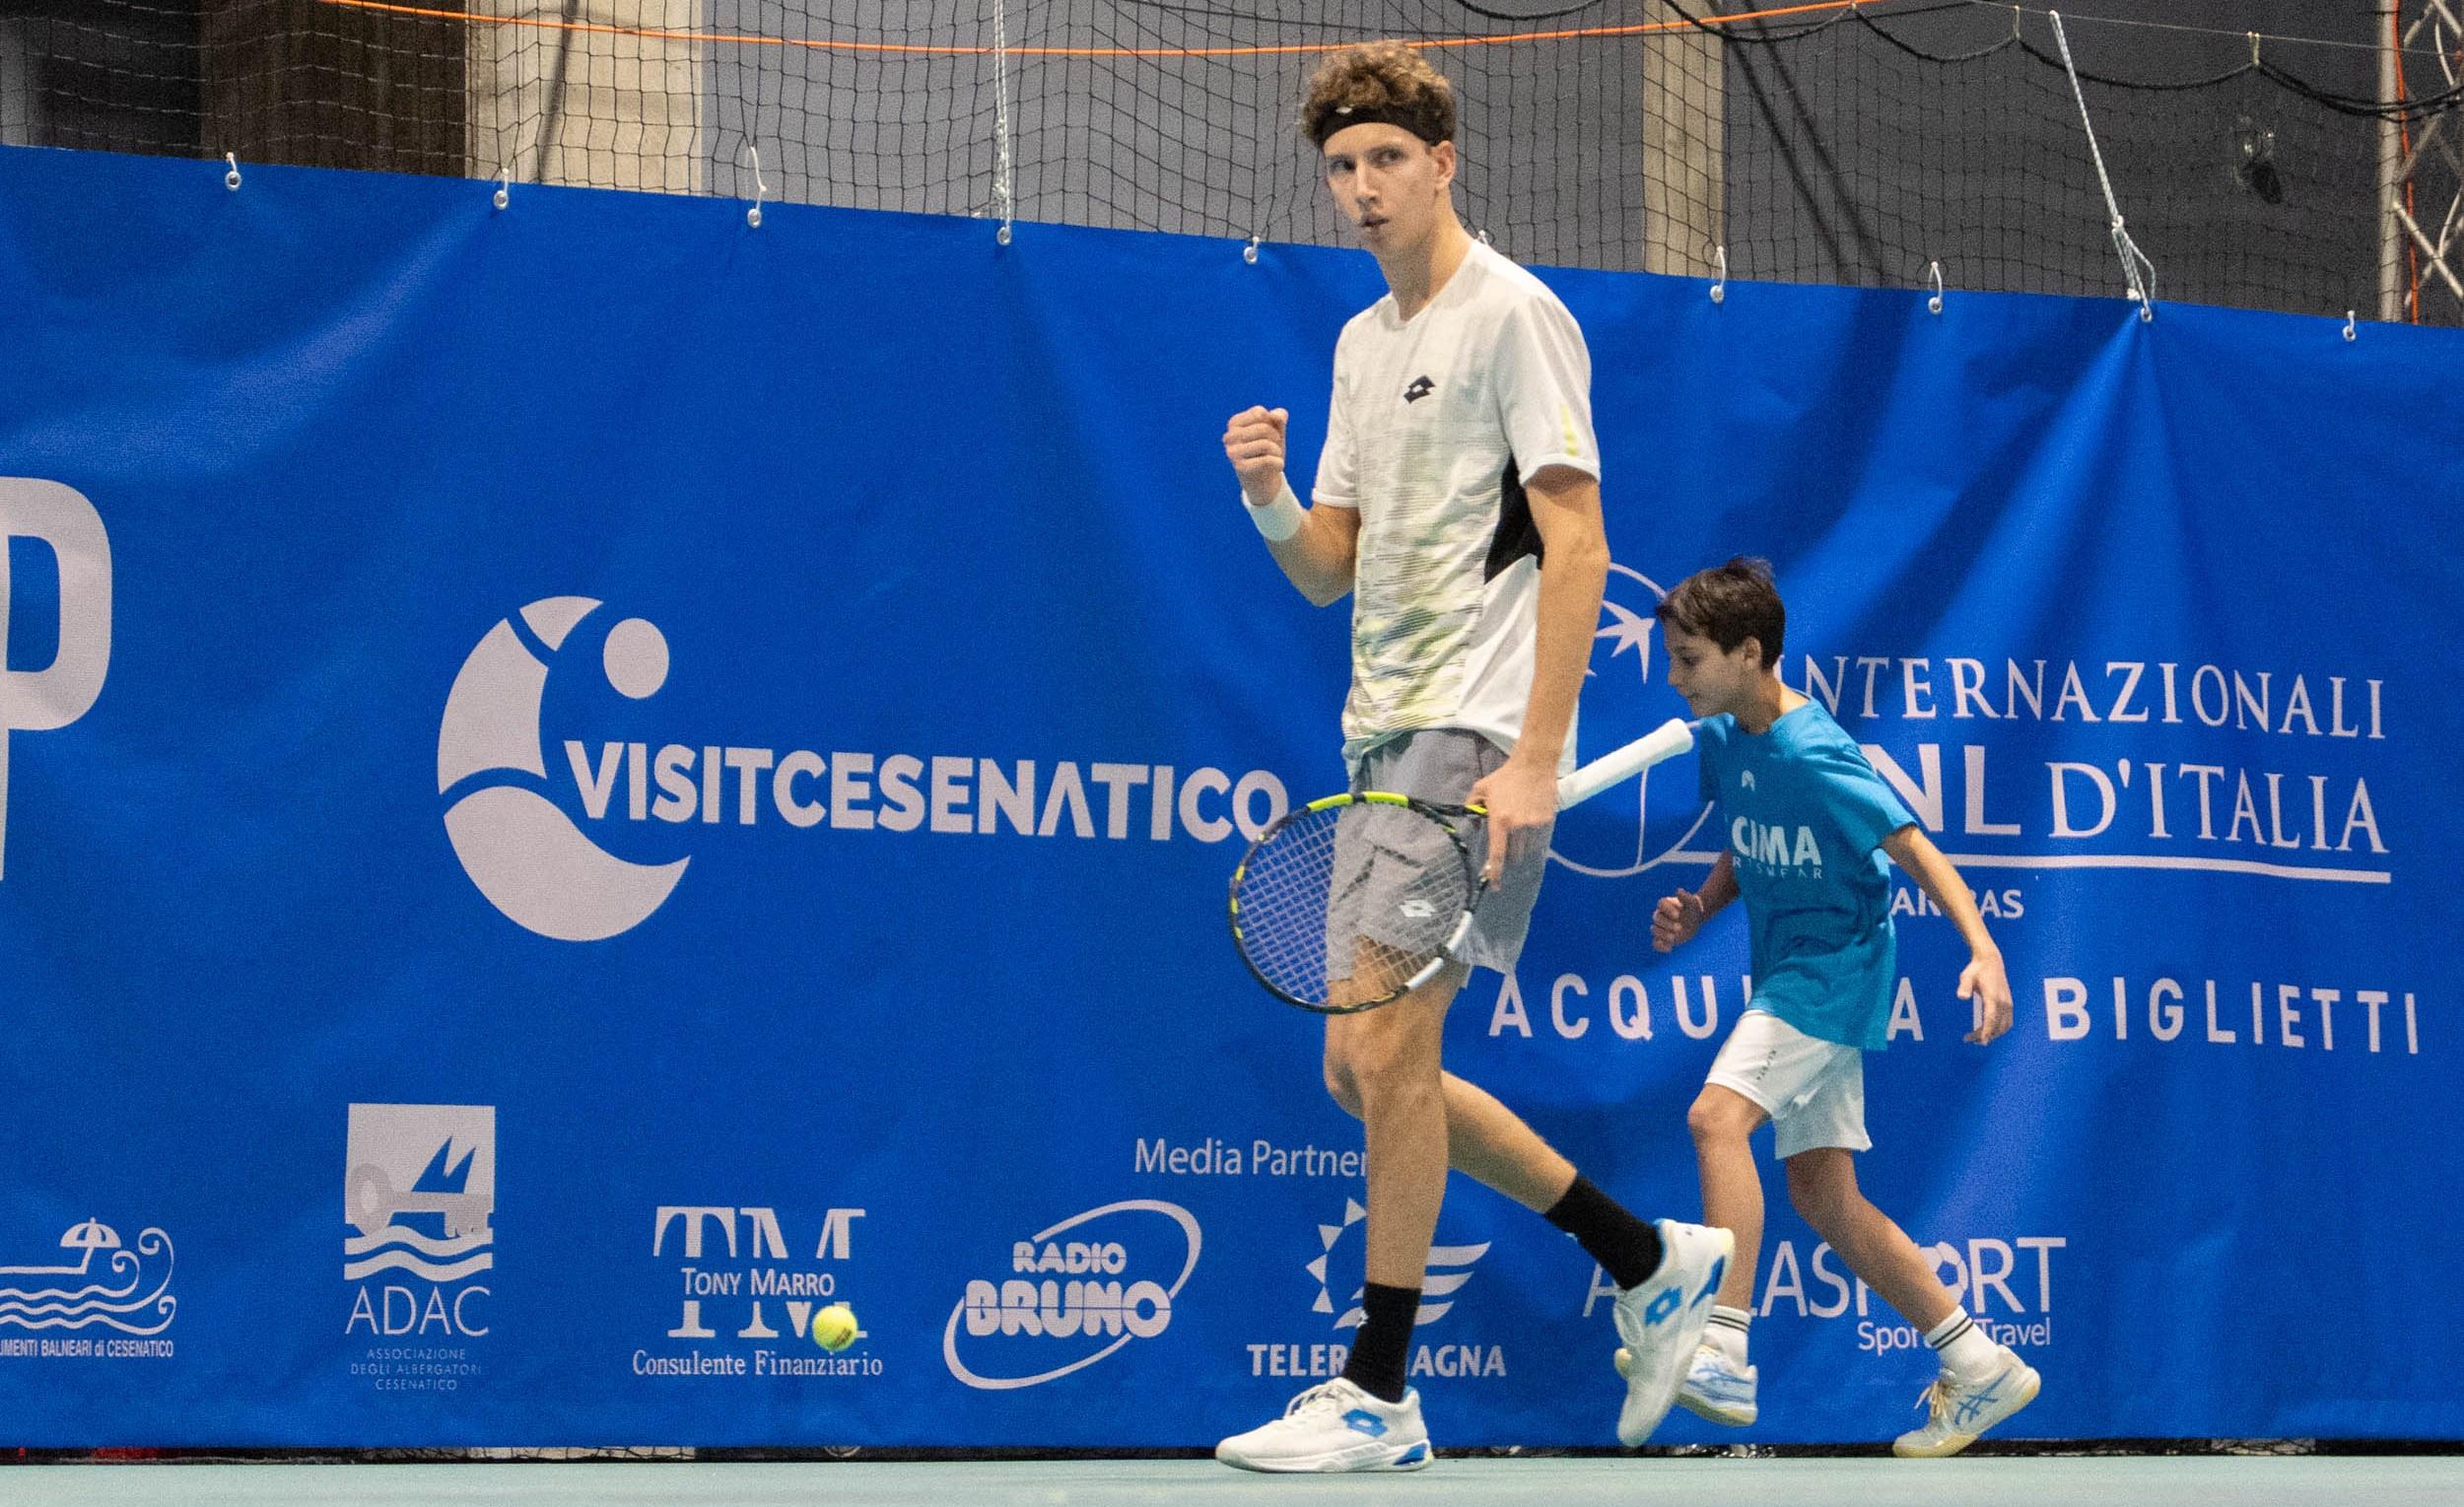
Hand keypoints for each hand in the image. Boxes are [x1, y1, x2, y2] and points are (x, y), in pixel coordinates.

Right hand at [1223, 406, 1289, 506]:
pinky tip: (1280, 465)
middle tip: (1275, 447)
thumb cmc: (1267, 450)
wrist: (1262, 480)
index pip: (1259, 412)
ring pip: (1265, 444)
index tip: (1270, 433)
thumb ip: (1278, 418)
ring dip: (1277, 451)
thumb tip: (1278, 416)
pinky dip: (1278, 462)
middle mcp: (1229, 436)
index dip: (1271, 422)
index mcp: (1234, 423)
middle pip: (1263, 428)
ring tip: (1277, 457)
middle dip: (1276, 437)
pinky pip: (1266, 460)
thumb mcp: (1275, 431)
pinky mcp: (1240, 467)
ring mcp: (1232, 452)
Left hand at [1466, 755, 1554, 887]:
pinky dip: (1533, 835)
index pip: (1497, 855)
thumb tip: (1473, 823)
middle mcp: (1518, 827)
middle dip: (1509, 854)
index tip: (1494, 885)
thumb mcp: (1481, 788)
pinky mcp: (1546, 821)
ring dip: (1522, 845)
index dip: (1495, 872)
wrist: (1533, 765)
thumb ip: (1472, 806)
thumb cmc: (1505, 777)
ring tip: (1520, 828)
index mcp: (1500, 821)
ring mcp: (1534, 825)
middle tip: (1507, 842)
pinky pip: (1539, 837)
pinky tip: (1530, 822)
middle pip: (1514, 855)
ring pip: (1527, 848)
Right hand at [1652, 888, 1704, 951]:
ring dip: (1663, 935)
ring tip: (1674, 938)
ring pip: (1655, 930)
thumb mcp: (1692, 902)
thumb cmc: (1693, 909)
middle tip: (1680, 928)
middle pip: (1657, 918)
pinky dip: (1660, 947)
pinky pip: (1655, 943)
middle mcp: (1661, 915)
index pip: (1661, 904)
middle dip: (1667, 924)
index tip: (1678, 915)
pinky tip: (1670, 949)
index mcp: (1666, 904)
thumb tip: (1678, 890)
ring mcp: (1660, 927)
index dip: (1668, 910)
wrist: (1694, 919)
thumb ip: (1685, 897)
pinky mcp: (1662, 938)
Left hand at [1961, 949, 2012, 1043]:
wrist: (1991, 961)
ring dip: (1993, 1034)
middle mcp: (2003, 1002)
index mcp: (1993, 997)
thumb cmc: (1976, 969)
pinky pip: (2007, 1022)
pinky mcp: (2009, 1004)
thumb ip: (1964, 986)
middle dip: (1985, 1036)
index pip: (1991, 1019)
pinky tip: (1987, 1030)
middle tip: (1969, 1039)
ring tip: (1977, 1037)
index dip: (1987, 1032)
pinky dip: (1999, 1029)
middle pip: (1997, 1026)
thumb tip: (1961, 997)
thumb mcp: (1966, 976)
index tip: (1980, 1041)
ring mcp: (2008, 1004)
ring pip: (2004, 1026)